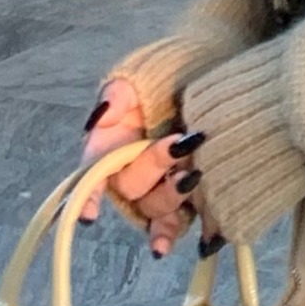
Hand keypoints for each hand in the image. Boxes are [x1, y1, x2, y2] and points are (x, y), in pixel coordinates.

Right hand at [75, 58, 207, 260]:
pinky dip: (199, 233)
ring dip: (172, 201)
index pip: (92, 172)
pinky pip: (192, 220)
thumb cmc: (170, 68)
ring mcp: (163, 184)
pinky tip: (206, 243)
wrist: (216, 62)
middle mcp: (134, 170)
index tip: (90, 216)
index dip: (88, 196)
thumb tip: (100, 117)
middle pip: (131, 188)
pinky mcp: (195, 192)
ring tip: (194, 176)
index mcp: (113, 144)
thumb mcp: (140, 73)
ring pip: (158, 209)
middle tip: (178, 144)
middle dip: (151, 170)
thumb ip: (118, 95)